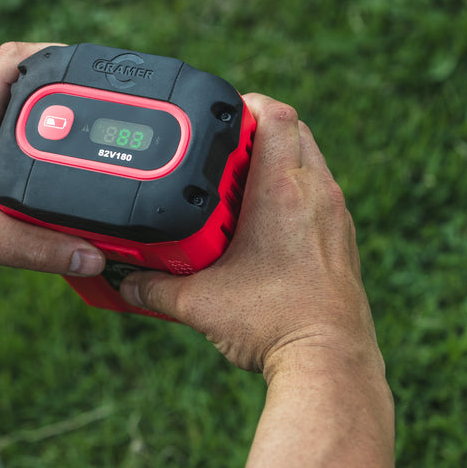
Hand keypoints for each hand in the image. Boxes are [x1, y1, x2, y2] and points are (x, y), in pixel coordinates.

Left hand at [0, 42, 105, 281]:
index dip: (56, 55)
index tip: (89, 73)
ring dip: (36, 120)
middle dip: (58, 93)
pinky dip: (17, 141)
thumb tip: (89, 253)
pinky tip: (33, 172)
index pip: (15, 57)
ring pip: (3, 105)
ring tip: (71, 147)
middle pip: (17, 78)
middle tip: (94, 117)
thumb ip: (36, 248)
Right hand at [121, 93, 380, 375]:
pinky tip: (262, 225)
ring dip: (277, 162)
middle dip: (258, 130)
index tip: (218, 114)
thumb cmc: (274, 325)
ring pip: (310, 162)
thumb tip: (125, 279)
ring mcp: (335, 217)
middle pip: (295, 129)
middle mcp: (316, 195)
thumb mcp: (198, 303)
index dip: (246, 103)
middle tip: (220, 151)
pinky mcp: (341, 241)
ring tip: (237, 187)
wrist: (329, 364)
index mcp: (282, 192)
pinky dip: (292, 194)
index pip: (276, 114)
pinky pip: (318, 195)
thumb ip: (153, 286)